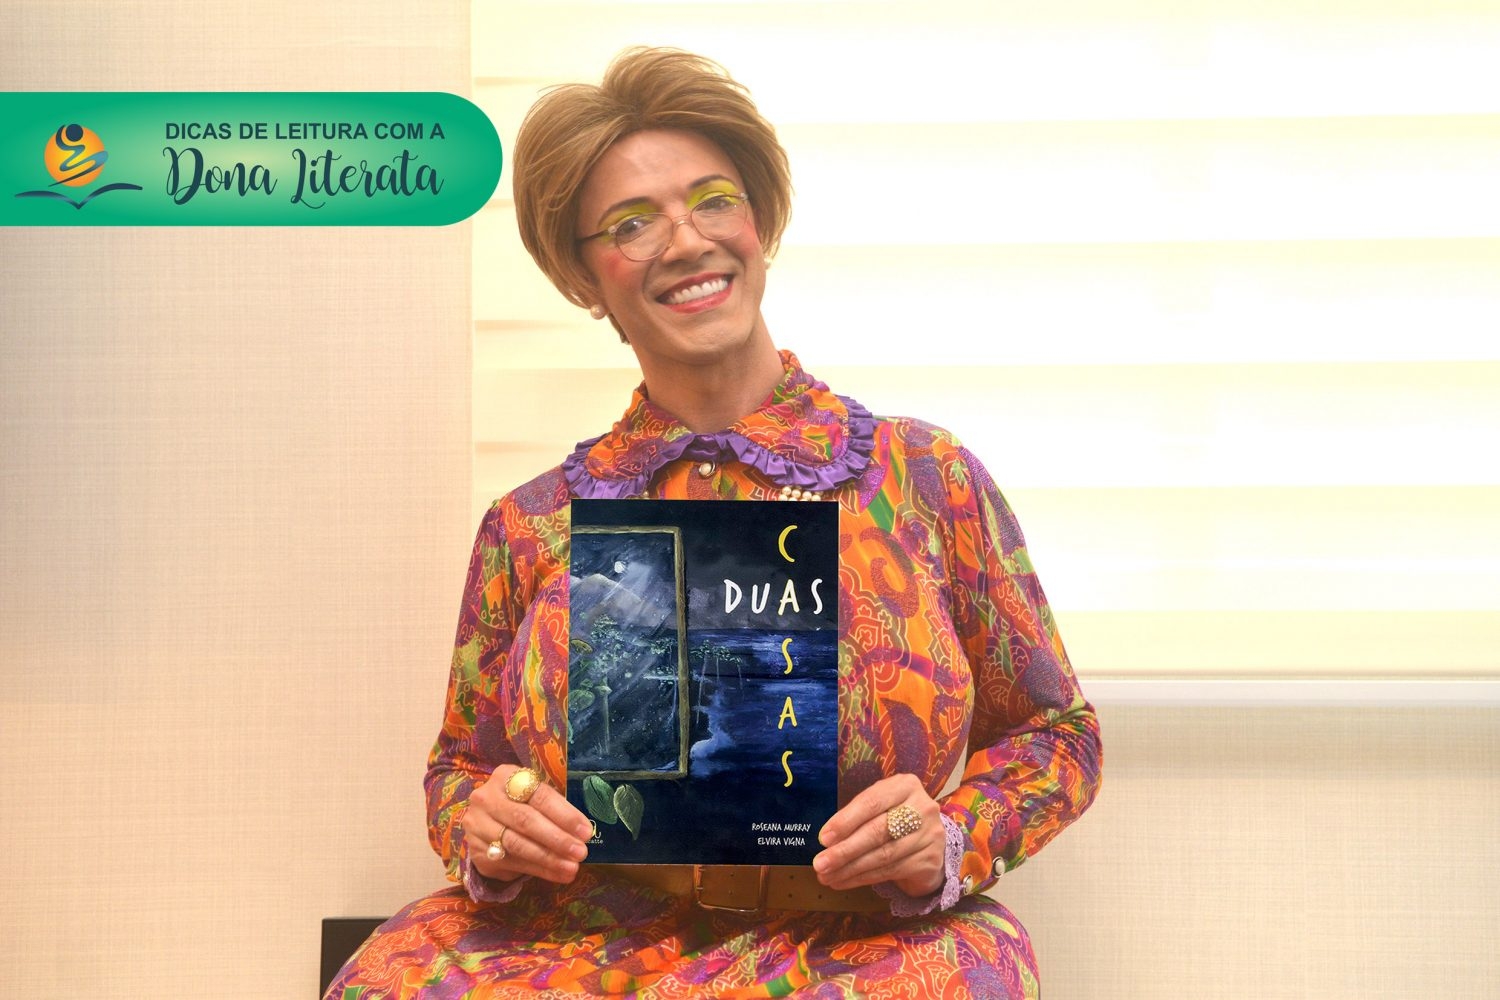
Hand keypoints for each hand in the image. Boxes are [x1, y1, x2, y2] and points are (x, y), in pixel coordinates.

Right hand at [461, 765, 592, 883]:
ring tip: (572, 868)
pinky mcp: (477, 851)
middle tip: (580, 853)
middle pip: (525, 820)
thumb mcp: (534, 797)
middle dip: (557, 839)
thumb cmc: (520, 804)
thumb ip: (554, 810)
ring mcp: (478, 825)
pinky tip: (557, 875)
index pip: (539, 796)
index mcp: (506, 777)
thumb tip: (583, 833)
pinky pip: (510, 863)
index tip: (586, 832)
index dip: (564, 815)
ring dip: (548, 859)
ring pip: (517, 844)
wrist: (485, 820)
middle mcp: (487, 798)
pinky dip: (538, 870)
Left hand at [812, 773, 944, 897]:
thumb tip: (826, 840)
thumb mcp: (878, 810)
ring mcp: (930, 834)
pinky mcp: (930, 860)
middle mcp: (922, 807)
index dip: (845, 821)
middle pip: (877, 831)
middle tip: (820, 864)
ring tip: (827, 876)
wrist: (928, 846)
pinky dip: (863, 878)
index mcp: (905, 786)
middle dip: (844, 850)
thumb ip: (856, 818)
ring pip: (883, 854)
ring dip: (850, 868)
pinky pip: (891, 871)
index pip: (871, 802)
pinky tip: (844, 882)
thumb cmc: (895, 822)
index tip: (823, 838)